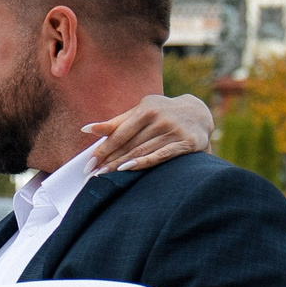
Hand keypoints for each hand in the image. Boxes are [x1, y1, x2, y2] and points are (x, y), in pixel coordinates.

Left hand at [84, 92, 213, 171]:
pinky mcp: (185, 143)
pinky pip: (160, 155)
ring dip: (121, 165)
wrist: (199, 113)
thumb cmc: (162, 113)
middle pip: (129, 144)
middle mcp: (160, 119)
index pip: (119, 133)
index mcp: (146, 109)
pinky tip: (127, 170)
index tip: (89, 163)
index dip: (103, 149)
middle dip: (109, 160)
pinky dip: (143, 163)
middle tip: (92, 175)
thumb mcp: (141, 111)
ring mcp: (173, 131)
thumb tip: (86, 129)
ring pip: (142, 151)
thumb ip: (116, 122)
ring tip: (105, 177)